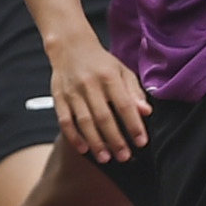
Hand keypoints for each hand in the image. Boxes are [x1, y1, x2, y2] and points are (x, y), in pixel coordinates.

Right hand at [49, 32, 152, 161]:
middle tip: (125, 157)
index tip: (142, 142)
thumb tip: (146, 112)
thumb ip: (135, 92)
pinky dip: (73, 136)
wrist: (70, 46)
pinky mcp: (59, 97)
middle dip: (115, 140)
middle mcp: (90, 84)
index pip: (125, 105)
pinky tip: (83, 149)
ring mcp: (73, 92)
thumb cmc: (101, 62)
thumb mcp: (122, 71)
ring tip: (106, 158)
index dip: (134, 125)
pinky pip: (65, 120)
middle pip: (104, 117)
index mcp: (109, 76)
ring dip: (96, 142)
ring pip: (84, 122)